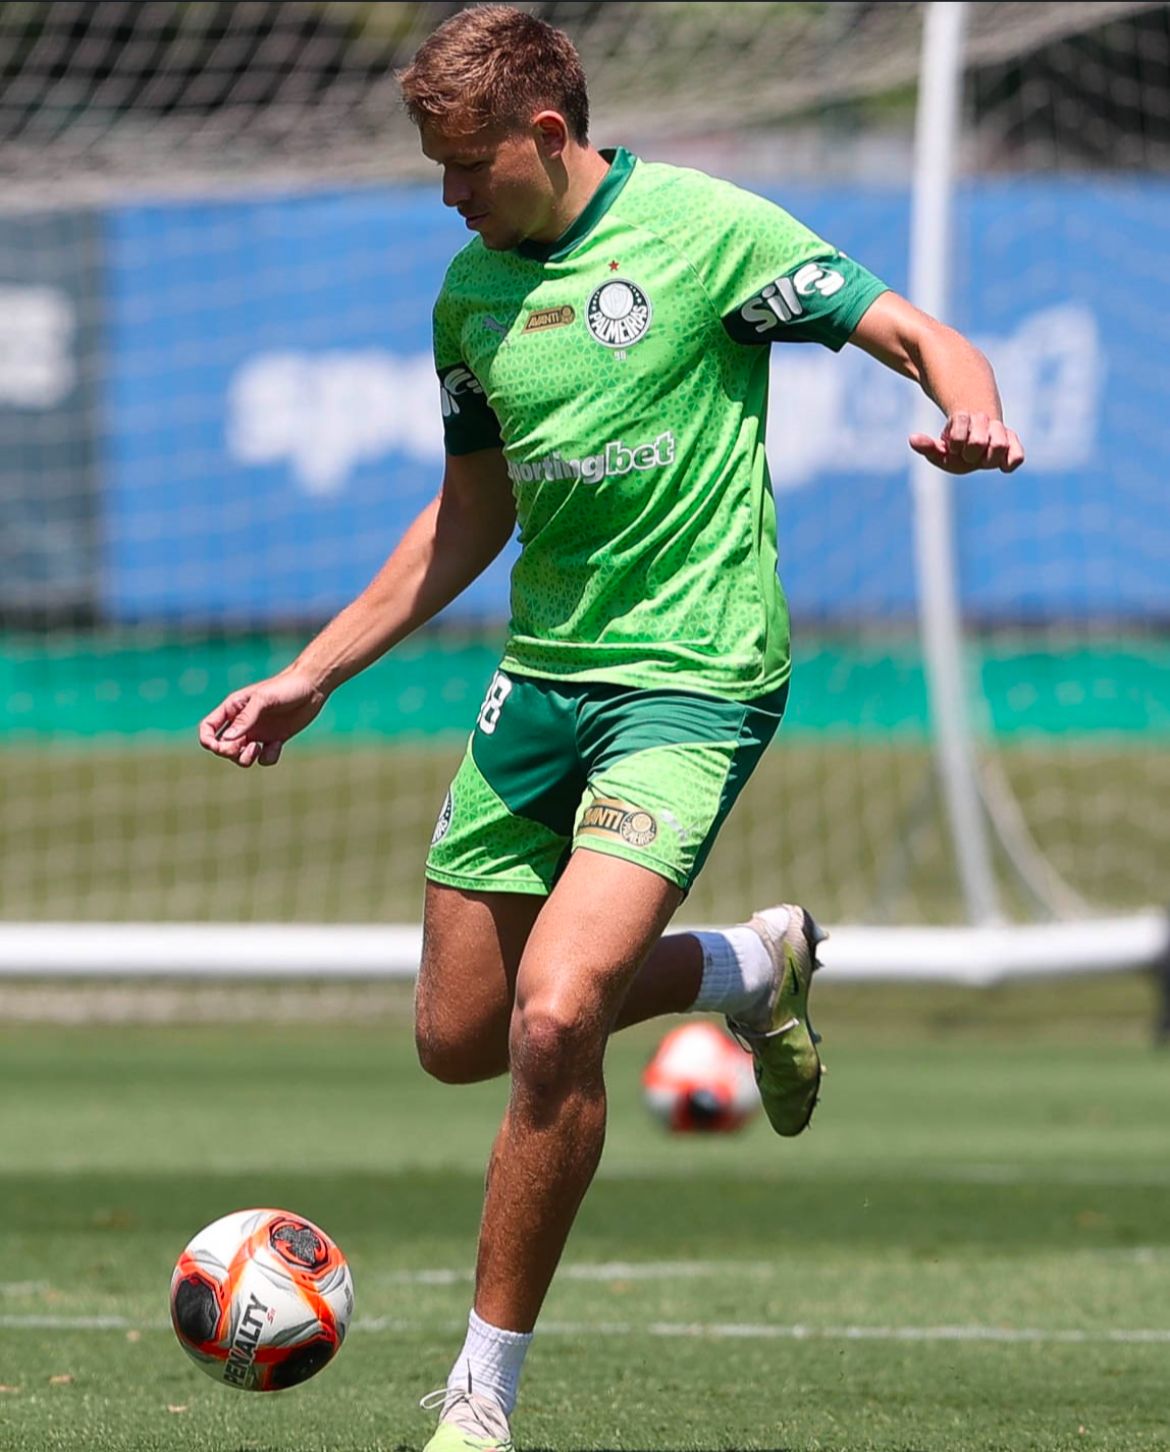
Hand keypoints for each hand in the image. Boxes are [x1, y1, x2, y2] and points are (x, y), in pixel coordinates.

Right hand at [198, 669, 326, 767]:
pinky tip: (278, 744)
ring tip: (259, 747)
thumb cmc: (285, 688)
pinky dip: (268, 756)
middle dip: (228, 752)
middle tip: (244, 747)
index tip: (216, 746)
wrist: (312, 688)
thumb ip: (245, 719)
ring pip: (240, 757)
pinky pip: (263, 759)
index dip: (207, 740)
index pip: (208, 728)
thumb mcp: (263, 700)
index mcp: (233, 709)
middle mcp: (242, 723)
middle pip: (222, 747)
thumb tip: (226, 740)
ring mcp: (258, 733)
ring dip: (245, 759)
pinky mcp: (274, 740)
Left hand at [909, 411, 1024, 474]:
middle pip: (978, 441)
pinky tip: (1002, 468)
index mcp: (964, 419)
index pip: (960, 424)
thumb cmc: (955, 451)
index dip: (955, 441)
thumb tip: (912, 439)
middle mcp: (983, 421)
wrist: (975, 446)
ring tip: (983, 459)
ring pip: (999, 445)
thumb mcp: (939, 451)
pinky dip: (1010, 462)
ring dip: (988, 458)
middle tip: (968, 456)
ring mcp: (999, 431)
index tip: (953, 448)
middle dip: (970, 454)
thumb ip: (927, 447)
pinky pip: (1017, 456)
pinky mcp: (1012, 443)